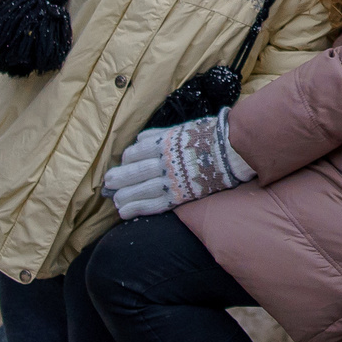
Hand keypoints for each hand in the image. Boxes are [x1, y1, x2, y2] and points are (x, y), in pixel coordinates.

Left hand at [102, 111, 250, 217]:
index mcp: (164, 143)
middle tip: (108, 183)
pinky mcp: (179, 195)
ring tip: (114, 200)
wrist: (233, 151)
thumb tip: (139, 139)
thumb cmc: (209, 137)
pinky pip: (153, 203)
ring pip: (140, 188)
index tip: (124, 163)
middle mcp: (164, 161)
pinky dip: (137, 208)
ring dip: (124, 195)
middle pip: (134, 171)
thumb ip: (159, 134)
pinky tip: (124, 212)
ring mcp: (171, 179)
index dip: (128, 159)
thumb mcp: (182, 129)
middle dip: (120, 178)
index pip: (136, 152)